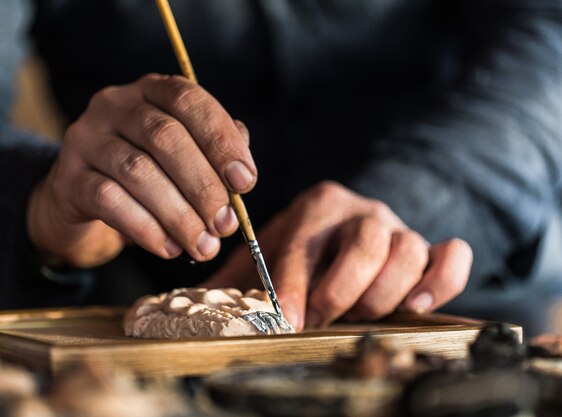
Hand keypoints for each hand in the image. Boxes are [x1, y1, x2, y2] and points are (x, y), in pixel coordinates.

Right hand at [26, 74, 253, 266]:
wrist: (81, 198)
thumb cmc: (145, 174)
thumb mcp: (181, 158)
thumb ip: (213, 155)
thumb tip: (241, 176)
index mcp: (150, 91)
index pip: (188, 100)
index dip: (221, 140)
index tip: (245, 182)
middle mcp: (114, 105)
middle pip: (165, 137)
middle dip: (203, 185)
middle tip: (225, 224)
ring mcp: (86, 138)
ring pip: (138, 171)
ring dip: (179, 214)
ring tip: (203, 245)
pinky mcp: (68, 177)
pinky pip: (109, 200)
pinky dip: (146, 227)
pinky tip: (169, 248)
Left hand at [204, 181, 471, 329]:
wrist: (336, 243)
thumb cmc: (292, 261)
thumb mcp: (259, 264)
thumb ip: (233, 281)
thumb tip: (197, 307)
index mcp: (317, 206)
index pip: (306, 242)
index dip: (294, 284)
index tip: (285, 320)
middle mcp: (361, 211)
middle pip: (366, 243)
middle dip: (341, 290)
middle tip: (320, 319)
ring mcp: (399, 227)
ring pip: (408, 251)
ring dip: (382, 294)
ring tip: (358, 317)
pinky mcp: (428, 249)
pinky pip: (452, 256)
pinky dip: (442, 281)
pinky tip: (416, 306)